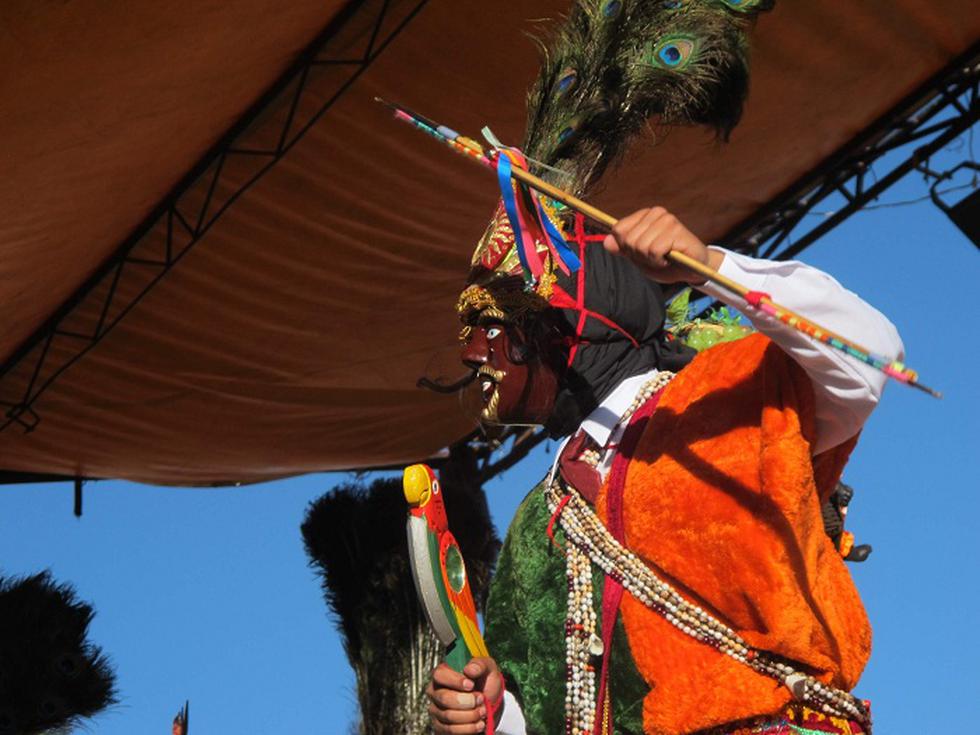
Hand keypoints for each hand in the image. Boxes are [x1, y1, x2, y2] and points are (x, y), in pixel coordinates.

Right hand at [426, 657, 503, 733]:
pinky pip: (450, 730)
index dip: (455, 681)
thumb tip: (469, 669)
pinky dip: (468, 728)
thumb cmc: (485, 682)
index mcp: (443, 673)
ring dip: (470, 715)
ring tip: (483, 711)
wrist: (490, 704)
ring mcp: (436, 709)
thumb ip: (480, 664)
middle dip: (467, 701)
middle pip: (444, 698)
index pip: (439, 675)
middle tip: (481, 699)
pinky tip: (479, 724)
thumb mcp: (488, 669)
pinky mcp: (440, 726)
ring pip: (448, 716)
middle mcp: (435, 691)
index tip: (471, 685)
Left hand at [602, 206, 723, 283]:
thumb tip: (605, 242)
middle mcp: (656, 213)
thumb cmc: (667, 262)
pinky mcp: (676, 230)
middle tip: (657, 257)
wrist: (692, 270)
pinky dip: (659, 260)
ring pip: (641, 245)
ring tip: (665, 257)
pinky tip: (671, 258)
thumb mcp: (639, 257)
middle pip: (628, 240)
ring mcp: (667, 220)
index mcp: (644, 215)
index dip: (627, 248)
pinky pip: (654, 250)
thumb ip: (623, 249)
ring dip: (651, 259)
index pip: (618, 230)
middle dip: (639, 255)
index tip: (643, 252)